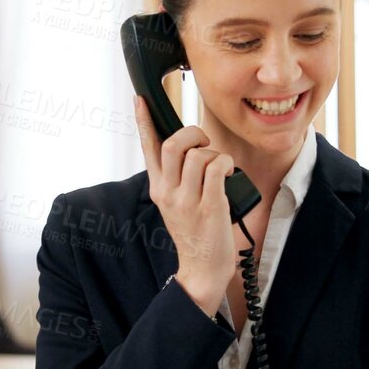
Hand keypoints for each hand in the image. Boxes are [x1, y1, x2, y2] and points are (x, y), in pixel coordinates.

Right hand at [134, 95, 236, 314]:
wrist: (202, 268)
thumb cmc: (195, 233)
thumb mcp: (177, 204)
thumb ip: (177, 178)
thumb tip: (192, 150)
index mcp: (158, 188)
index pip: (148, 148)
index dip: (144, 121)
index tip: (140, 100)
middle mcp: (168, 192)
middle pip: (174, 144)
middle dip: (194, 133)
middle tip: (205, 144)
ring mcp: (187, 200)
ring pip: (198, 154)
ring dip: (214, 154)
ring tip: (219, 168)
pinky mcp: (208, 207)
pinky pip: (216, 168)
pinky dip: (225, 164)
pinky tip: (228, 174)